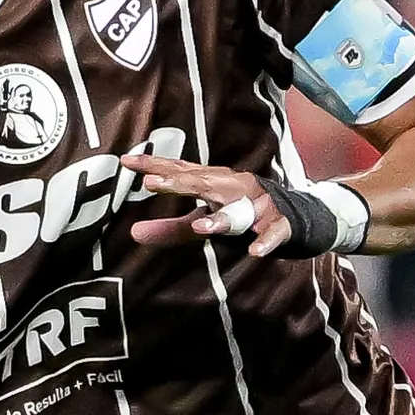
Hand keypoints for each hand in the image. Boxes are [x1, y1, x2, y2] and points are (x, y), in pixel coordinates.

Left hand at [124, 153, 294, 256]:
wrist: (287, 216)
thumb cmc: (236, 212)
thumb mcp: (202, 220)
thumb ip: (170, 227)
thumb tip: (133, 233)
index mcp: (212, 181)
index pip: (179, 171)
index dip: (154, 166)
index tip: (126, 161)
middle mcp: (232, 186)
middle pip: (203, 183)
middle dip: (179, 184)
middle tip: (152, 183)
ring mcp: (256, 205)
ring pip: (237, 209)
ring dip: (221, 218)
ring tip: (202, 226)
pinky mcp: (277, 224)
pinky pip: (271, 233)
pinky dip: (264, 241)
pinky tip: (254, 252)